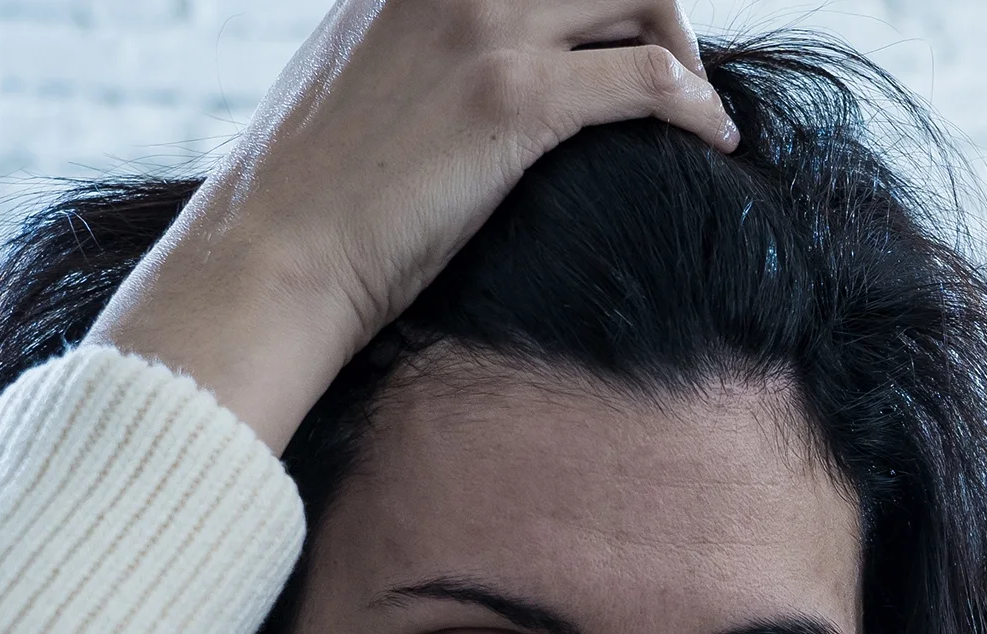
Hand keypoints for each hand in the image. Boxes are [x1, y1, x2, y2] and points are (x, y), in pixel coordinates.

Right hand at [86, 0, 734, 444]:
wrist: (274, 256)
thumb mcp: (353, 84)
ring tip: (695, 109)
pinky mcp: (512, 98)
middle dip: (652, 7)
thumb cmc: (311, 201)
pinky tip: (712, 139)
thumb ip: (415, 50)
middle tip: (671, 71)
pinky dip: (697, 106)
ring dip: (685, 51)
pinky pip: (649, 79)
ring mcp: (481, 27)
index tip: (619, 31)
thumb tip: (465, 75)